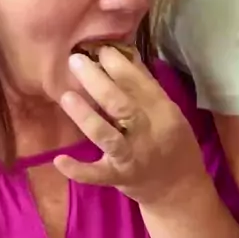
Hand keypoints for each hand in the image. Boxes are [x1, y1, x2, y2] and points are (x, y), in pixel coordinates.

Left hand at [54, 47, 206, 204]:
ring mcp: (133, 157)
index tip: (99, 47)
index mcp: (163, 112)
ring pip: (108, 137)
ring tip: (66, 96)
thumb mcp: (168, 112)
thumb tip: (124, 52)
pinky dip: (78, 170)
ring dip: (86, 117)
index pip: (140, 83)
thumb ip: (145, 86)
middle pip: (121, 105)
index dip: (118, 64)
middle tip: (75, 61)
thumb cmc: (172, 143)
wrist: (179, 190)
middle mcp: (149, 133)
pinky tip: (59, 160)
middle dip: (97, 81)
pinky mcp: (120, 178)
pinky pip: (97, 175)